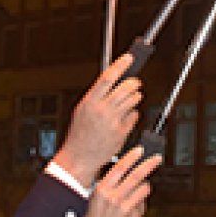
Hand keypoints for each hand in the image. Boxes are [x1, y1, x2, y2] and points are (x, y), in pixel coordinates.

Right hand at [52, 53, 142, 186]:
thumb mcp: (82, 110)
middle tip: (136, 82)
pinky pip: (134, 116)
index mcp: (89, 102)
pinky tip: (126, 117)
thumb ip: (96, 97)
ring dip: (135, 97)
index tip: (128, 58)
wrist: (79, 158)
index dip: (120, 65)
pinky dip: (133, 114)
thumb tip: (111, 82)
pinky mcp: (122, 132)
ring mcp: (113, 121)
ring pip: (133, 100)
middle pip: (125, 88)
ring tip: (133, 98)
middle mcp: (102, 110)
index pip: (107, 77)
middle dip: (134, 83)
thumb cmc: (79, 135)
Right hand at [76, 146, 158, 216]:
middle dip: (149, 165)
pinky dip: (140, 203)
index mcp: (103, 190)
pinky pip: (143, 204)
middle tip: (157, 159)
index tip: (140, 150)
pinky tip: (131, 208)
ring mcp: (125, 208)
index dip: (132, 157)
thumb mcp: (95, 197)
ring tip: (140, 189)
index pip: (120, 168)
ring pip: (144, 189)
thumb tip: (124, 171)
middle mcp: (114, 197)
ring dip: (145, 186)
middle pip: (136, 176)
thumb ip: (109, 184)